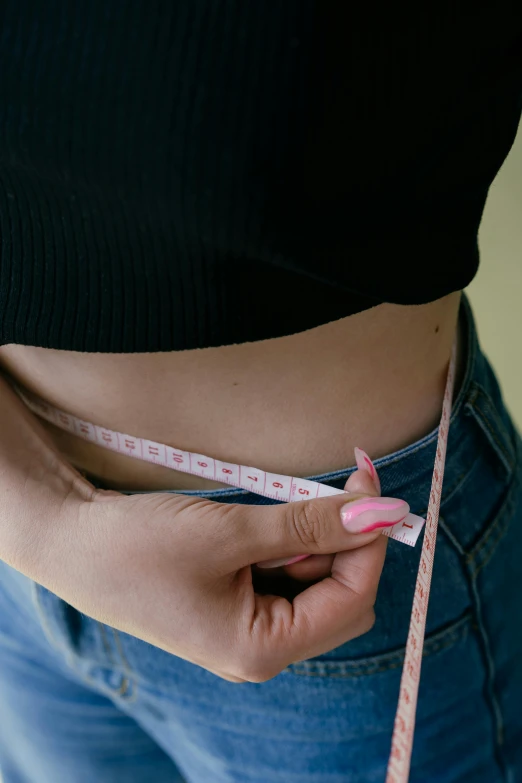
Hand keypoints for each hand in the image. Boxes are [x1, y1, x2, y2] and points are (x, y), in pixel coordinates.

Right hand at [19, 457, 402, 682]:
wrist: (72, 542)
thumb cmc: (140, 546)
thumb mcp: (232, 531)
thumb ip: (310, 523)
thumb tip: (380, 512)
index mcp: (261, 649)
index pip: (352, 598)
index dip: (370, 542)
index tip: (372, 486)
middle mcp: (260, 648)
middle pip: (341, 597)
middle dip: (346, 541)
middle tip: (340, 485)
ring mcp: (247, 627)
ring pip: (315, 583)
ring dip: (317, 537)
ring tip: (287, 502)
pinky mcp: (234, 602)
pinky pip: (285, 575)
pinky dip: (292, 542)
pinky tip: (272, 518)